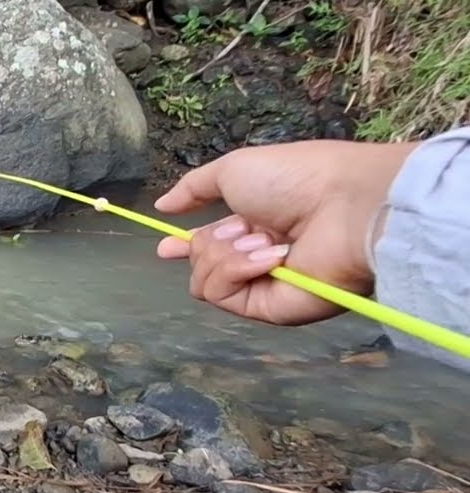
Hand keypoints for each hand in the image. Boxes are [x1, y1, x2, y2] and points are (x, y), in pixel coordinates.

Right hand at [155, 139, 415, 325]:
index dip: (185, 246)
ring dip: (224, 255)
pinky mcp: (267, 309)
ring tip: (262, 240)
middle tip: (241, 229)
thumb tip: (162, 205)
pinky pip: (222, 294)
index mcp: (254, 224)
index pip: (209, 244)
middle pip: (199, 263)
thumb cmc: (298, 178)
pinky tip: (269, 257)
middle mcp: (258, 258)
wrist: (345, 206)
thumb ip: (193, 187)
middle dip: (209, 242)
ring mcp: (263, 286)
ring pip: (203, 281)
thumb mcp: (234, 168)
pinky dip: (237, 271)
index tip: (165, 247)